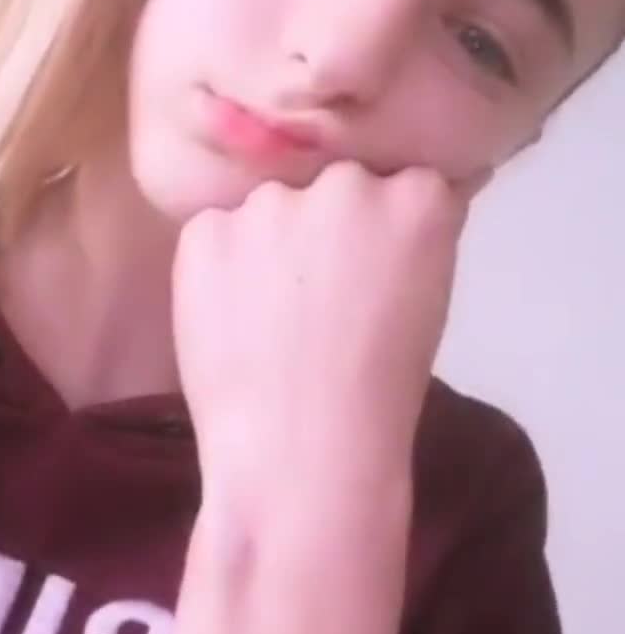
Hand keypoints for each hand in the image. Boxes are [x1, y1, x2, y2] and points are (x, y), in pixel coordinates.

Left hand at [171, 161, 491, 529]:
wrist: (302, 454)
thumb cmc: (379, 390)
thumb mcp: (425, 296)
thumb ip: (405, 233)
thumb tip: (392, 198)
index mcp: (419, 199)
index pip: (403, 179)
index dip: (385, 225)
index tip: (378, 269)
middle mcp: (346, 183)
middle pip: (335, 183)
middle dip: (329, 223)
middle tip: (321, 295)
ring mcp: (272, 201)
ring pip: (271, 203)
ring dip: (271, 240)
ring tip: (272, 316)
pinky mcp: (207, 227)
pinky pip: (216, 229)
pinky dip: (222, 264)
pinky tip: (233, 318)